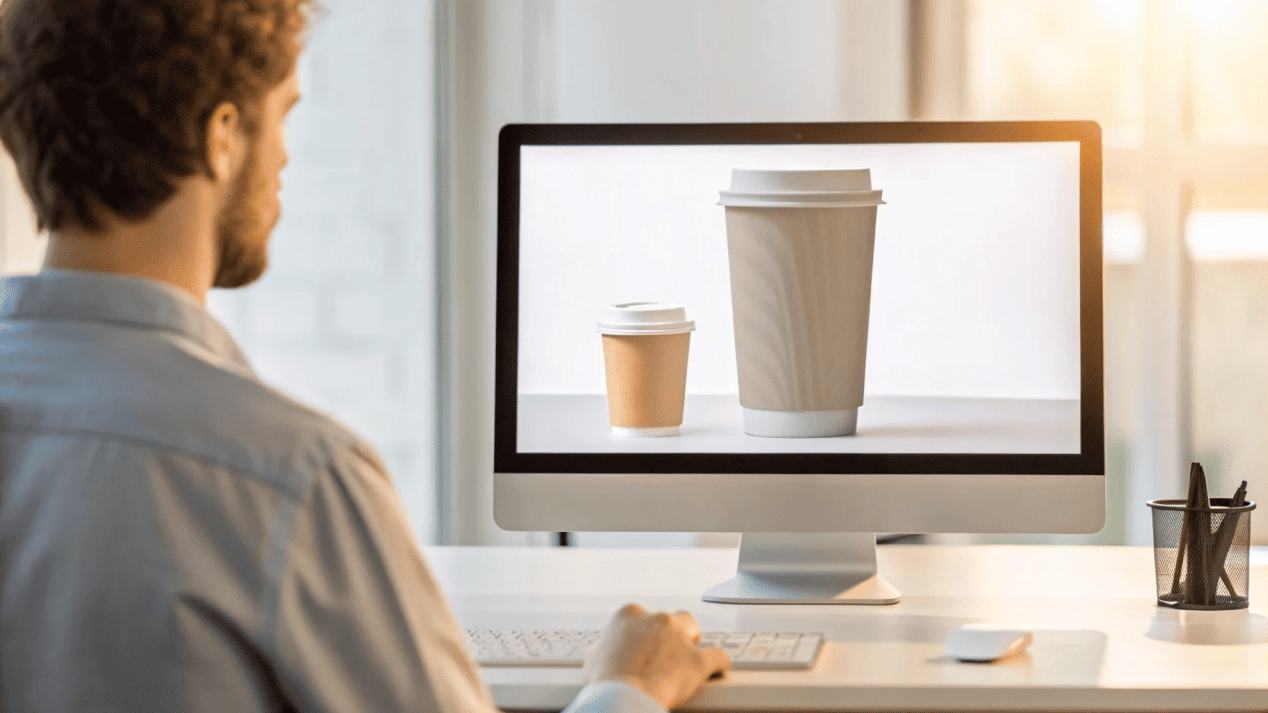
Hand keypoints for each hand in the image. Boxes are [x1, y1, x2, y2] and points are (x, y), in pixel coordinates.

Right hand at [587, 603, 729, 710]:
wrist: (622, 697)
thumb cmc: (605, 681)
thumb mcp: (593, 660)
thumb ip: (604, 651)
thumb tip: (603, 658)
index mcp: (629, 615)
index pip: (641, 616)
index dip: (644, 633)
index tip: (644, 647)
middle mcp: (657, 620)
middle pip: (673, 618)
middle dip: (673, 633)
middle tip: (667, 652)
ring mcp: (680, 638)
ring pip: (695, 630)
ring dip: (693, 642)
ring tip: (689, 658)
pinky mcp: (698, 660)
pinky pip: (719, 657)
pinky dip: (719, 664)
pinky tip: (718, 670)